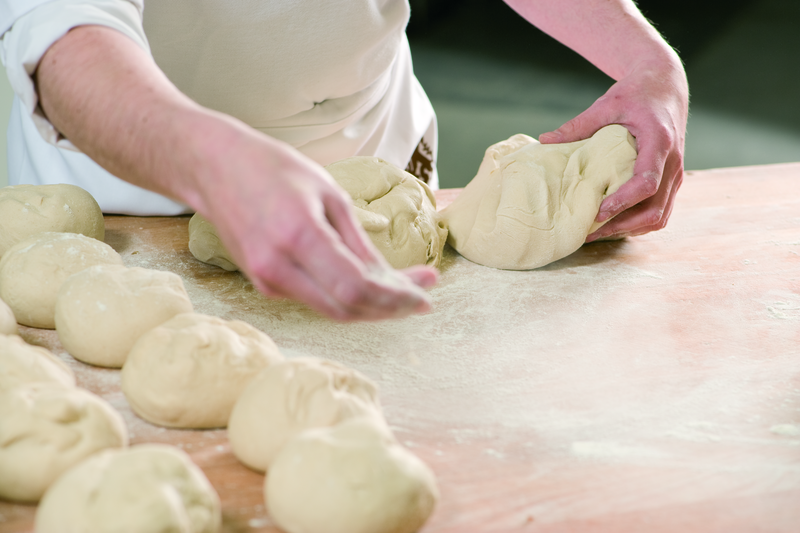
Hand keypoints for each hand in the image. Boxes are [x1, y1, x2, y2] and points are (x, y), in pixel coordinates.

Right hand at [36, 26, 435, 320]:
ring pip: (332, 310)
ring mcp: (266, 280)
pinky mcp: (263, 283)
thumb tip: (390, 279)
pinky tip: (368, 282)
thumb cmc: (272, 169)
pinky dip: (346, 297)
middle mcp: (277, 267)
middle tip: (422, 296)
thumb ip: (358, 242)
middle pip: (347, 309)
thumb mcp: (328, 193)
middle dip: (390, 308)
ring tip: (405, 289)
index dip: (396, 299)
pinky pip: (315, 299)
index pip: (357, 289)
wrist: (212, 168)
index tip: (426, 295)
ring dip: (372, 305)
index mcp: (298, 236)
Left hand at [539, 59, 687, 241]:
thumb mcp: (607, 104)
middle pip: (655, 209)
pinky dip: (639, 223)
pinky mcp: (673, 179)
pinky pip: (660, 210)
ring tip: (597, 232)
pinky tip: (614, 223)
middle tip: (590, 231)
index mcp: (659, 142)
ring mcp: (676, 173)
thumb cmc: (637, 93)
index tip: (598, 212)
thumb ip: (578, 124)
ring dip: (630, 229)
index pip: (647, 182)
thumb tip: (544, 140)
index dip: (623, 201)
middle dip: (623, 225)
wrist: (666, 85)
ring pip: (660, 216)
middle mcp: (673, 162)